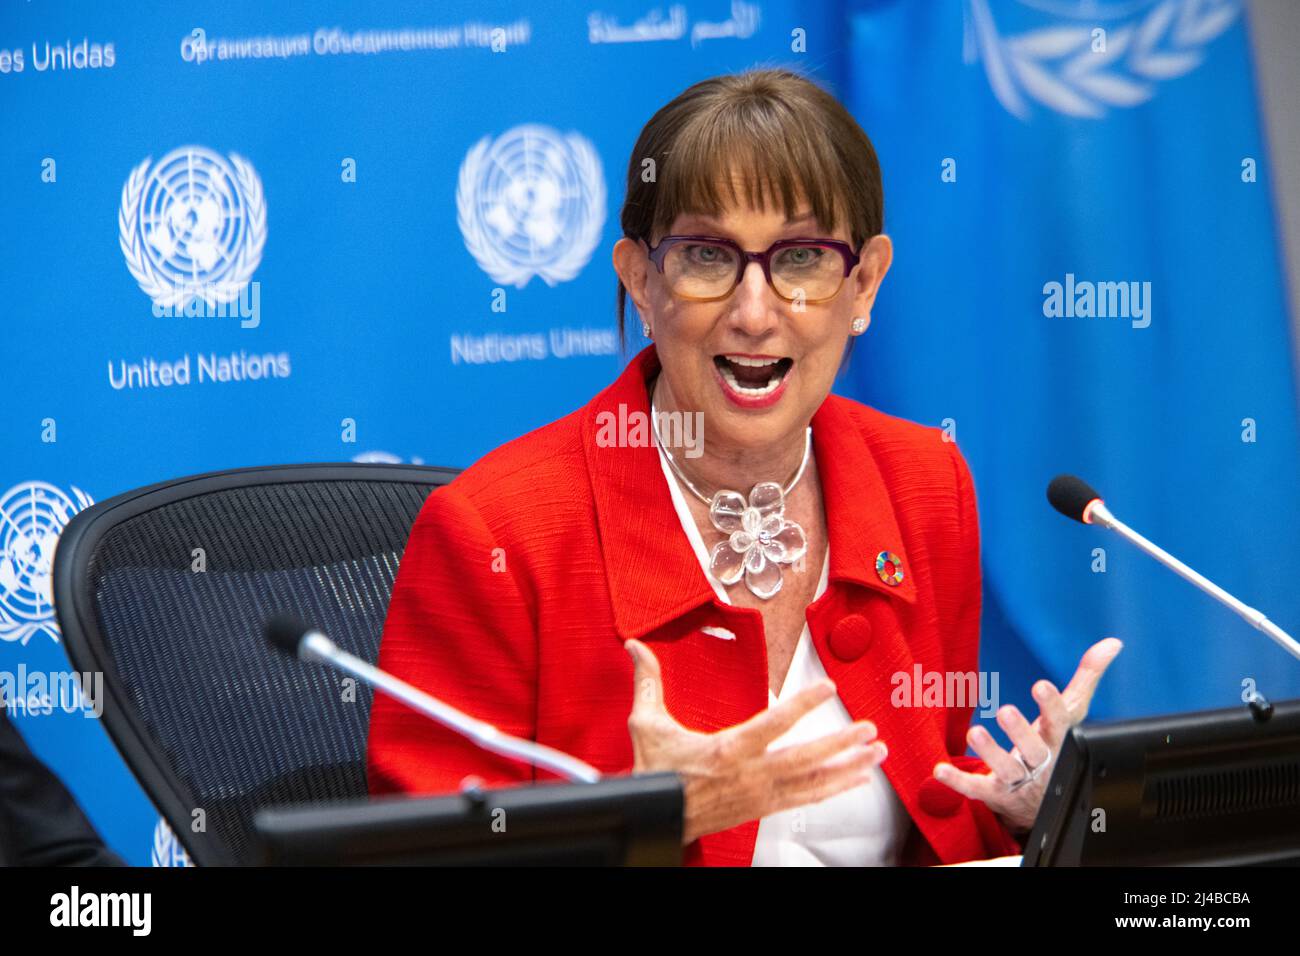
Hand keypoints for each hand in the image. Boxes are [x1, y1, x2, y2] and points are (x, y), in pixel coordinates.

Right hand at [624, 638, 886, 845]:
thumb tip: (635, 648)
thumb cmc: (655, 774)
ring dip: (847, 768)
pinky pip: (807, 798)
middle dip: (840, 744)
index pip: (772, 723)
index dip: (802, 705)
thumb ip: (648, 682)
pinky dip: (834, 789)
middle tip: (868, 730)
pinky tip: (855, 779)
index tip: (826, 688)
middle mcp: (749, 774)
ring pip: (812, 782)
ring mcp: (760, 794)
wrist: (658, 820)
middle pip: (804, 758)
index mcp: (726, 750)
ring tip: (875, 754)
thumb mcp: (646, 725)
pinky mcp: (763, 807)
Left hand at [932, 637, 1122, 834]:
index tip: (1041, 685)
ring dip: (990, 753)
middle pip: (1034, 750)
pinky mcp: (994, 793)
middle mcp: (1040, 762)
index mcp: (1059, 740)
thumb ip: (1086, 678)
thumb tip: (1112, 643)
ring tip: (975, 733)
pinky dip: (958, 781)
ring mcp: (1017, 781)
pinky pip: (976, 789)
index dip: (1051, 706)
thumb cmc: (1055, 745)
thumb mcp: (1071, 713)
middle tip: (1005, 711)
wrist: (1045, 800)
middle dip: (1020, 732)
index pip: (1060, 723)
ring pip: (1006, 769)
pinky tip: (939, 769)